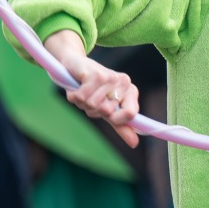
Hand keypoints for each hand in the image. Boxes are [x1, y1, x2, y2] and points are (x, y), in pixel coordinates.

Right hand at [45, 29, 141, 147]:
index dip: (118, 119)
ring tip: (82, 90)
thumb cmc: (92, 87)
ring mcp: (109, 77)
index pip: (131, 114)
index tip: (108, 116)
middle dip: (92, 109)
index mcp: (130, 90)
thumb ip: (121, 124)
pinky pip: (82, 97)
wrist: (74, 63)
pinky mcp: (95, 74)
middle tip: (89, 96)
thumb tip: (134, 144)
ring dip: (81, 102)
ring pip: (92, 105)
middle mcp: (123, 82)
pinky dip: (74, 95)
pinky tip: (76, 86)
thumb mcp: (107, 107)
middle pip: (106, 112)